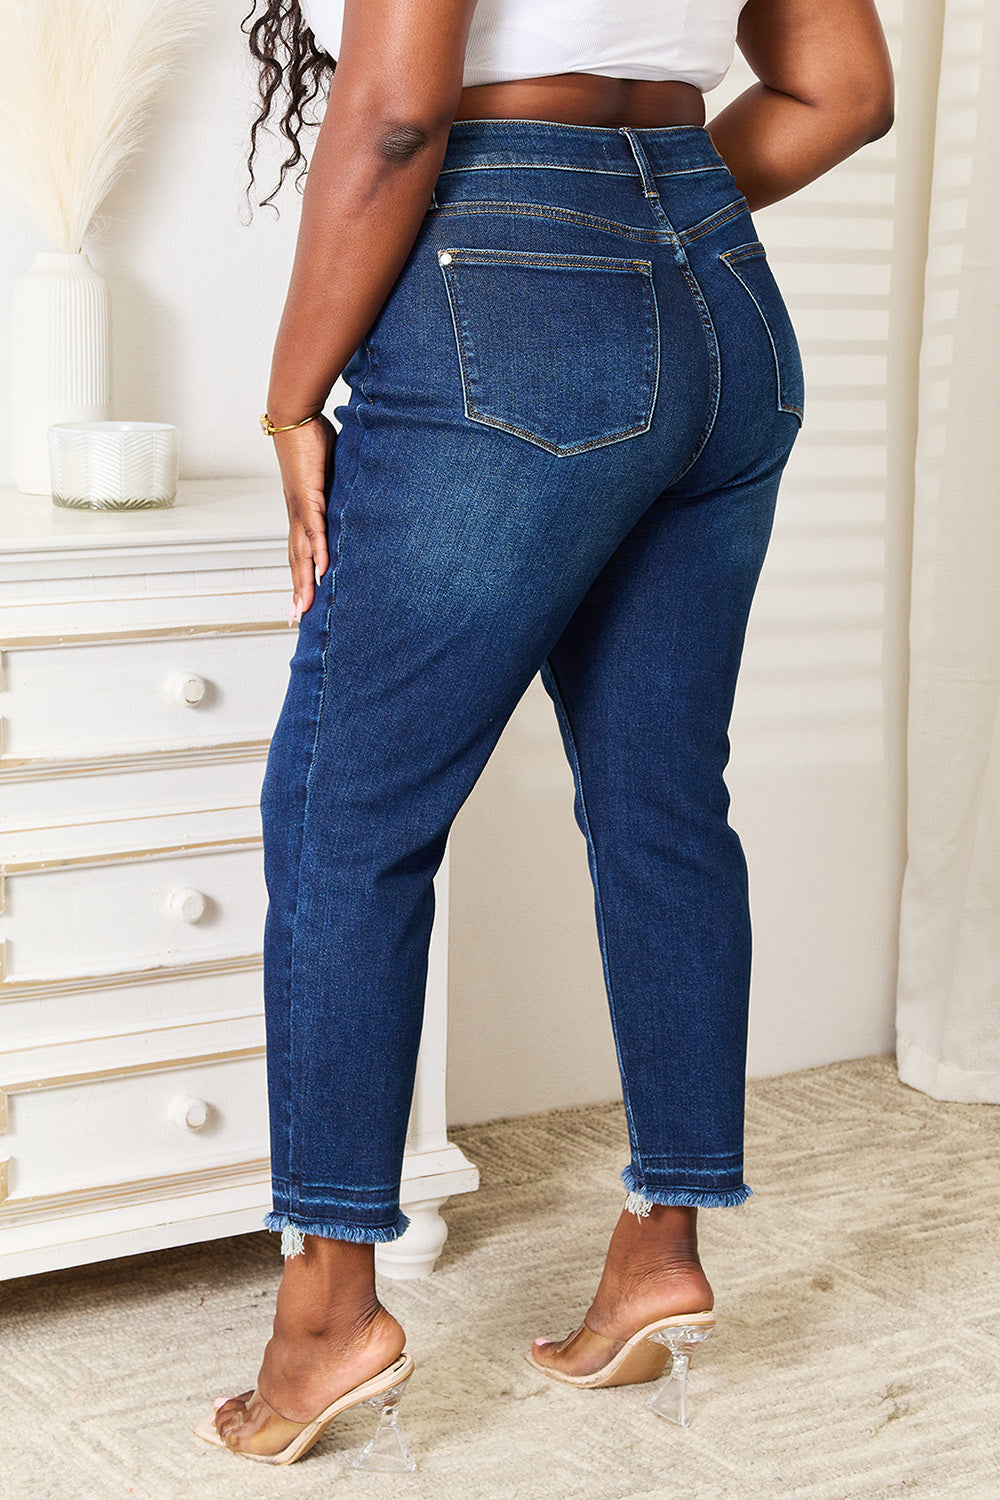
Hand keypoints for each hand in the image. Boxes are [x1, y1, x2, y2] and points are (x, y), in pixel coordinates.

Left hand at [272, 412, 337, 618]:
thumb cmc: (309, 439)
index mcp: (301, 511)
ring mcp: (301, 506)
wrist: (292, 415)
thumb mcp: (329, 471)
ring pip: (303, 551)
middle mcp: (297, 513)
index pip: (300, 551)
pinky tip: (322, 569)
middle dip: (297, 590)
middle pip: (297, 560)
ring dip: (303, 581)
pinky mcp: (309, 495)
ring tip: (304, 606)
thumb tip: (352, 493)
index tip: (299, 601)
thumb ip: (338, 488)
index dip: (300, 577)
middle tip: (296, 618)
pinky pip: (315, 528)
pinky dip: (318, 550)